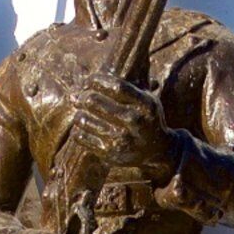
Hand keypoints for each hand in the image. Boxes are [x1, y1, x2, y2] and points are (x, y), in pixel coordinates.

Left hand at [57, 69, 173, 174]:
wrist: (156, 151)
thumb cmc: (144, 117)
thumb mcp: (145, 98)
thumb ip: (123, 86)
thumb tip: (82, 84)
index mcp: (145, 104)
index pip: (115, 86)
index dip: (96, 80)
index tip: (88, 82)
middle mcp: (135, 121)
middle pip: (93, 101)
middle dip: (82, 97)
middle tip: (80, 99)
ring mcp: (122, 139)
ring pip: (83, 119)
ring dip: (78, 114)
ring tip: (81, 113)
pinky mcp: (110, 153)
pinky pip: (80, 137)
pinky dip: (78, 130)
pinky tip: (84, 128)